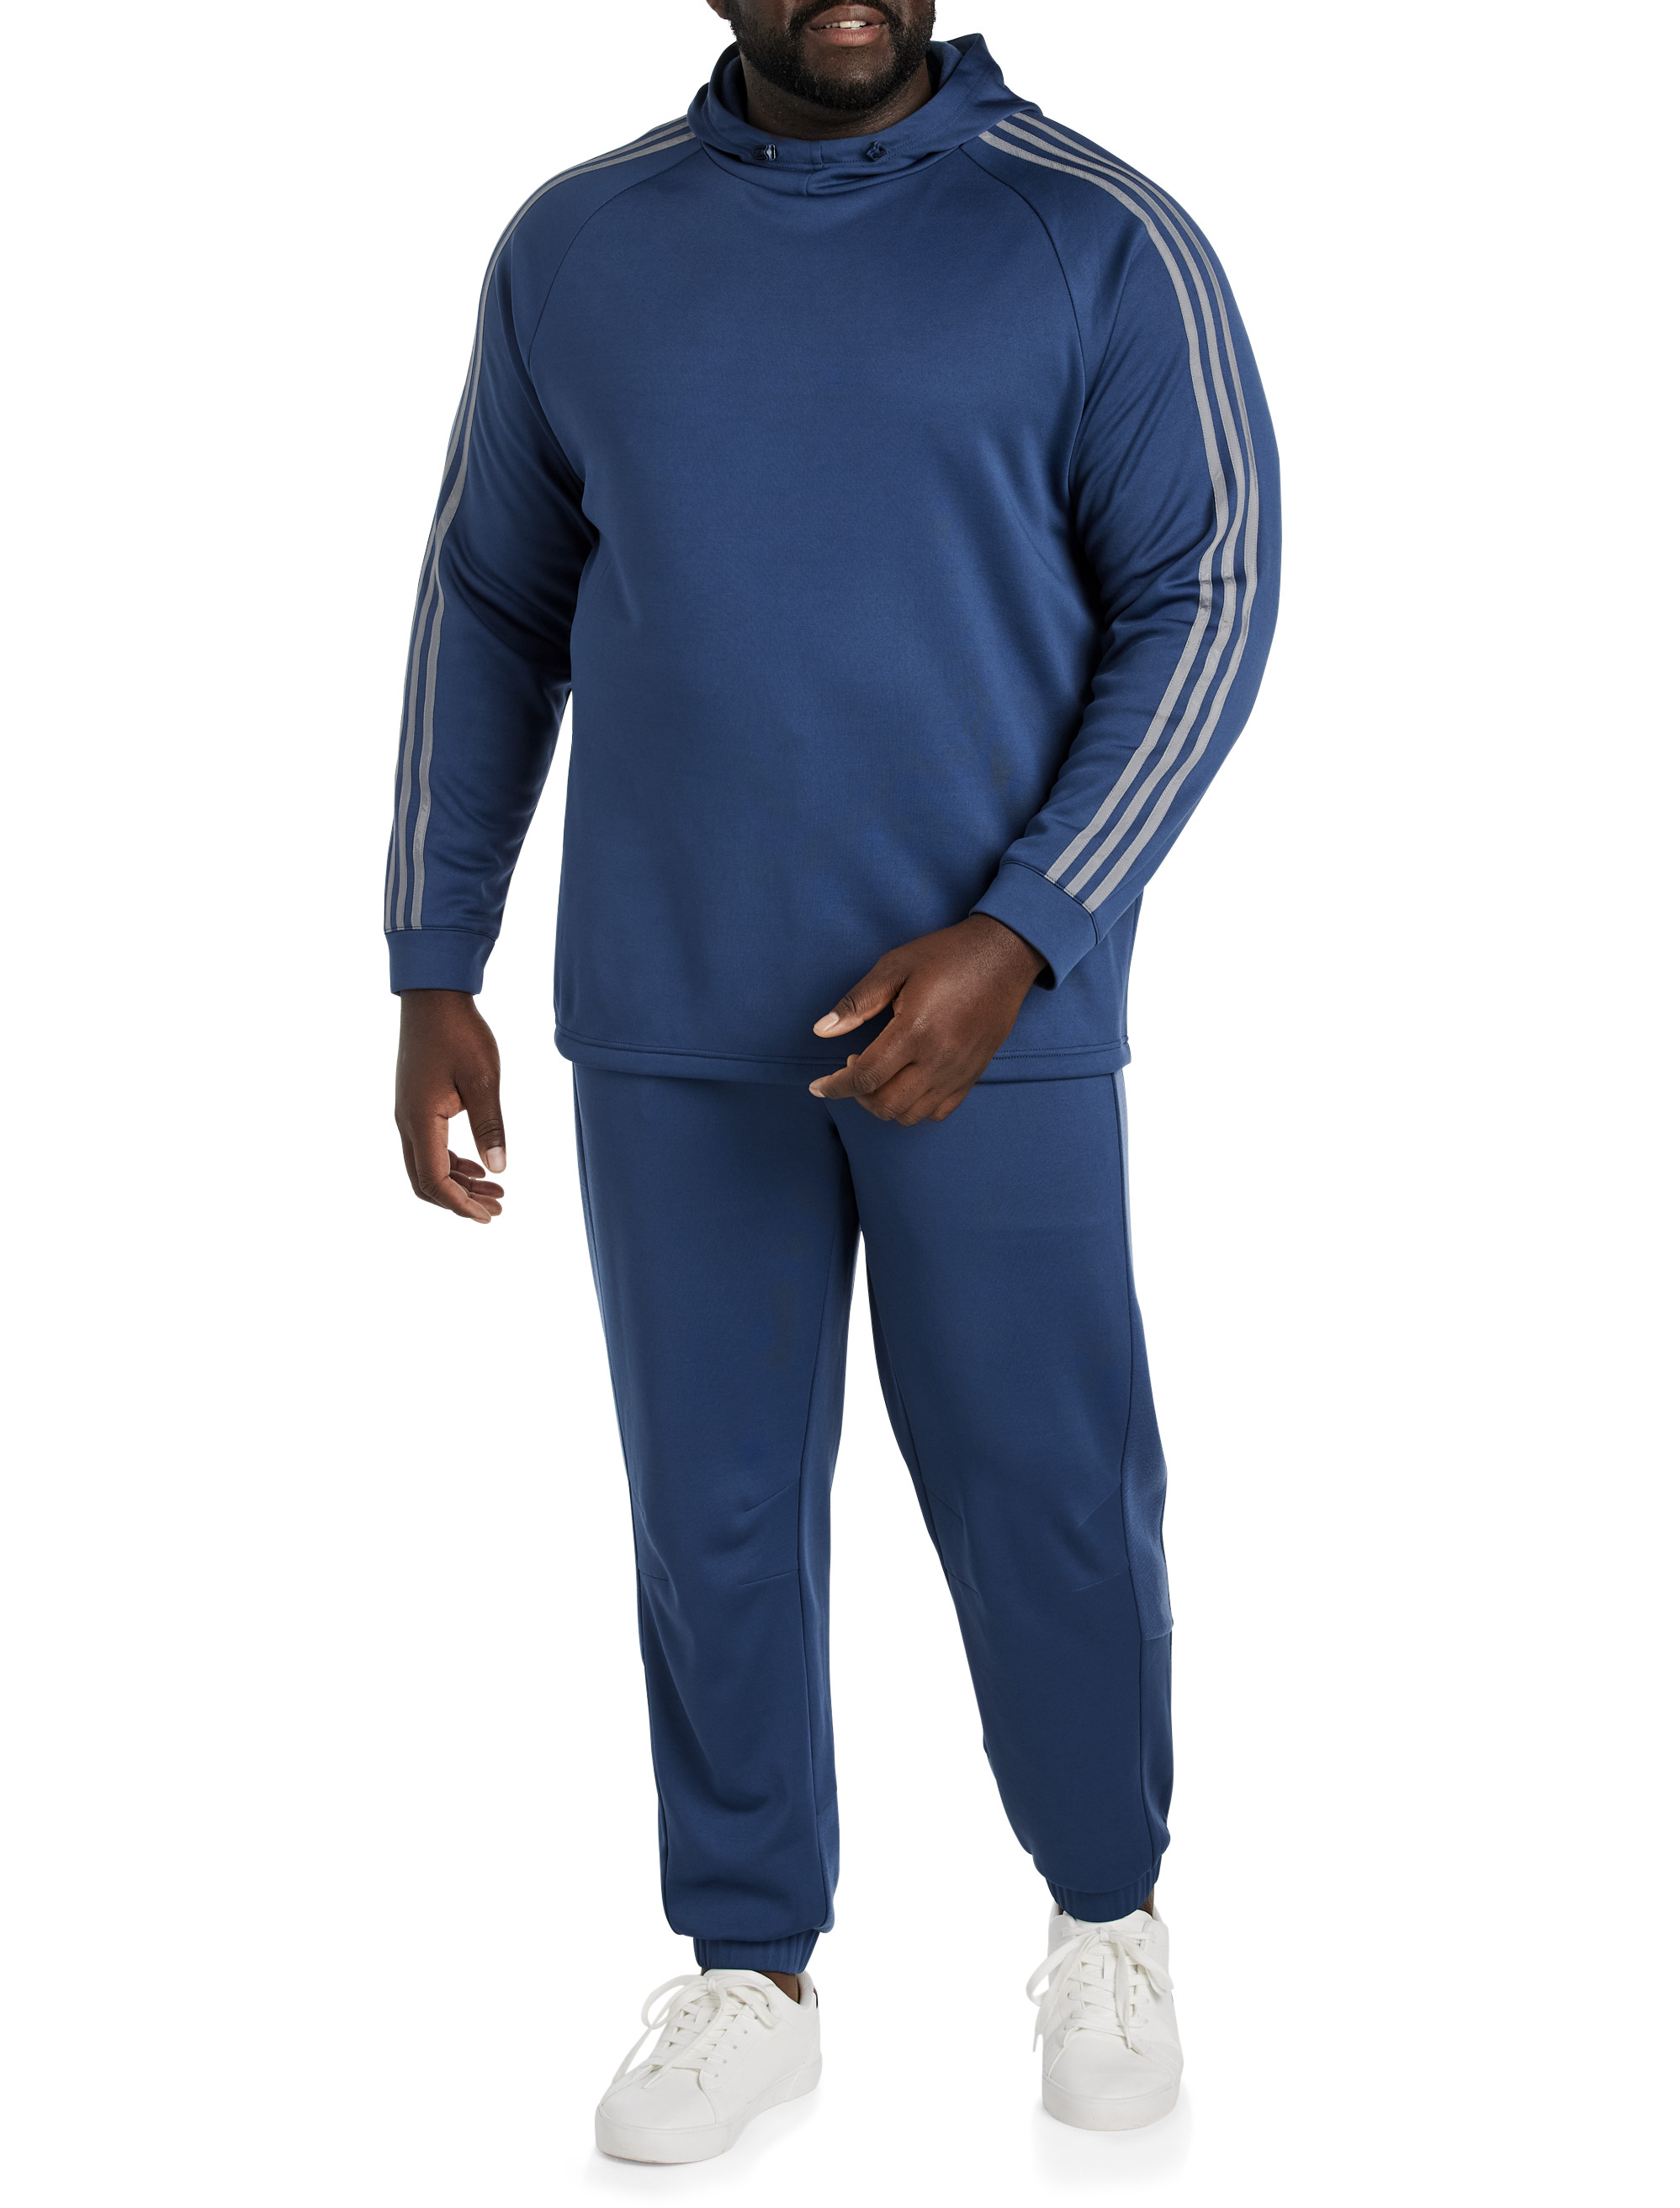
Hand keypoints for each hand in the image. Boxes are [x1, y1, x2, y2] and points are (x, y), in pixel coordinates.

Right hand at [394, 990, 507, 1221]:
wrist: (434, 998)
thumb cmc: (460, 1034)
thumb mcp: (484, 1080)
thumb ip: (490, 1127)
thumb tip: (498, 1171)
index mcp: (420, 1119)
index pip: (434, 1180)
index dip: (460, 1204)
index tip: (489, 1215)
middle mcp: (406, 1121)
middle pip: (425, 1180)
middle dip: (460, 1200)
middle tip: (497, 1209)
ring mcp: (407, 1113)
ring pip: (426, 1164)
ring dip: (458, 1183)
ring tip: (495, 1192)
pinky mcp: (415, 1104)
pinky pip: (428, 1146)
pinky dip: (451, 1163)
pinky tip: (477, 1165)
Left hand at [808, 915, 1046, 1124]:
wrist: (1005, 956)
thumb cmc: (947, 955)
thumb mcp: (894, 966)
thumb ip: (857, 1002)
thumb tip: (822, 1031)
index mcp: (914, 1030)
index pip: (865, 1076)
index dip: (835, 1086)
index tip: (818, 1087)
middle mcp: (938, 1059)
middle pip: (886, 1104)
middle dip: (857, 1096)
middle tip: (852, 1070)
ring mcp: (958, 1071)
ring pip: (911, 1114)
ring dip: (884, 1104)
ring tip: (878, 1076)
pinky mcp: (973, 1075)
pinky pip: (938, 1111)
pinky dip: (914, 1107)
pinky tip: (905, 1083)